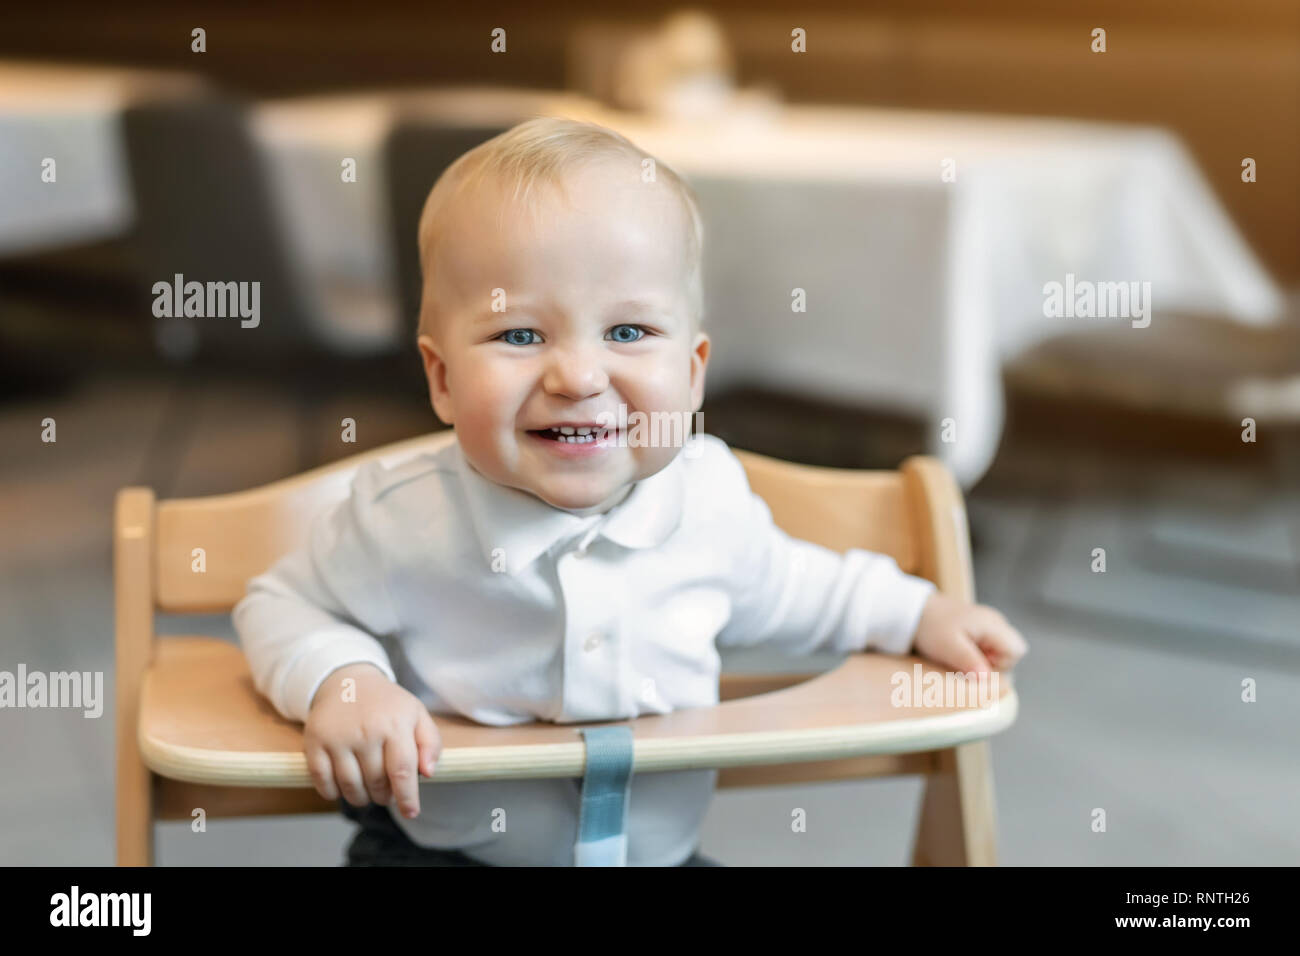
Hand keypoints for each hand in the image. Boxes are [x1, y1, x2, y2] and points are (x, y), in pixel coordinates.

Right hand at [303, 663, 441, 819]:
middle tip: (386, 792)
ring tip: (367, 793)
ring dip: (360, 798)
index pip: (402, 771)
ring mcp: (338, 737)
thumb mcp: (416, 714)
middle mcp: (366, 730)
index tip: (411, 812)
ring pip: (350, 786)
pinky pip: (323, 782)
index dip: (407, 797)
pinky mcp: (315, 742)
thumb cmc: (386, 704)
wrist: (347, 681)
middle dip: (384, 796)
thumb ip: (430, 743)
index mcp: (395, 724)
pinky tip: (341, 788)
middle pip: (376, 783)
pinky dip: (332, 793)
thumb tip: (428, 774)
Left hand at [911, 592, 1026, 674]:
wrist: (914, 610)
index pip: (1016, 651)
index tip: (976, 663)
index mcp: (992, 624)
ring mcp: (989, 625)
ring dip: (984, 660)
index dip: (1000, 664)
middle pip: (1011, 652)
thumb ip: (970, 661)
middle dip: (993, 664)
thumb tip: (988, 679)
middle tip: (967, 660)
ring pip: (1000, 652)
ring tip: (961, 654)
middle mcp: (996, 622)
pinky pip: (989, 648)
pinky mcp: (980, 630)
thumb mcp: (948, 646)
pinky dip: (977, 654)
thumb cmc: (931, 626)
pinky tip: (960, 651)